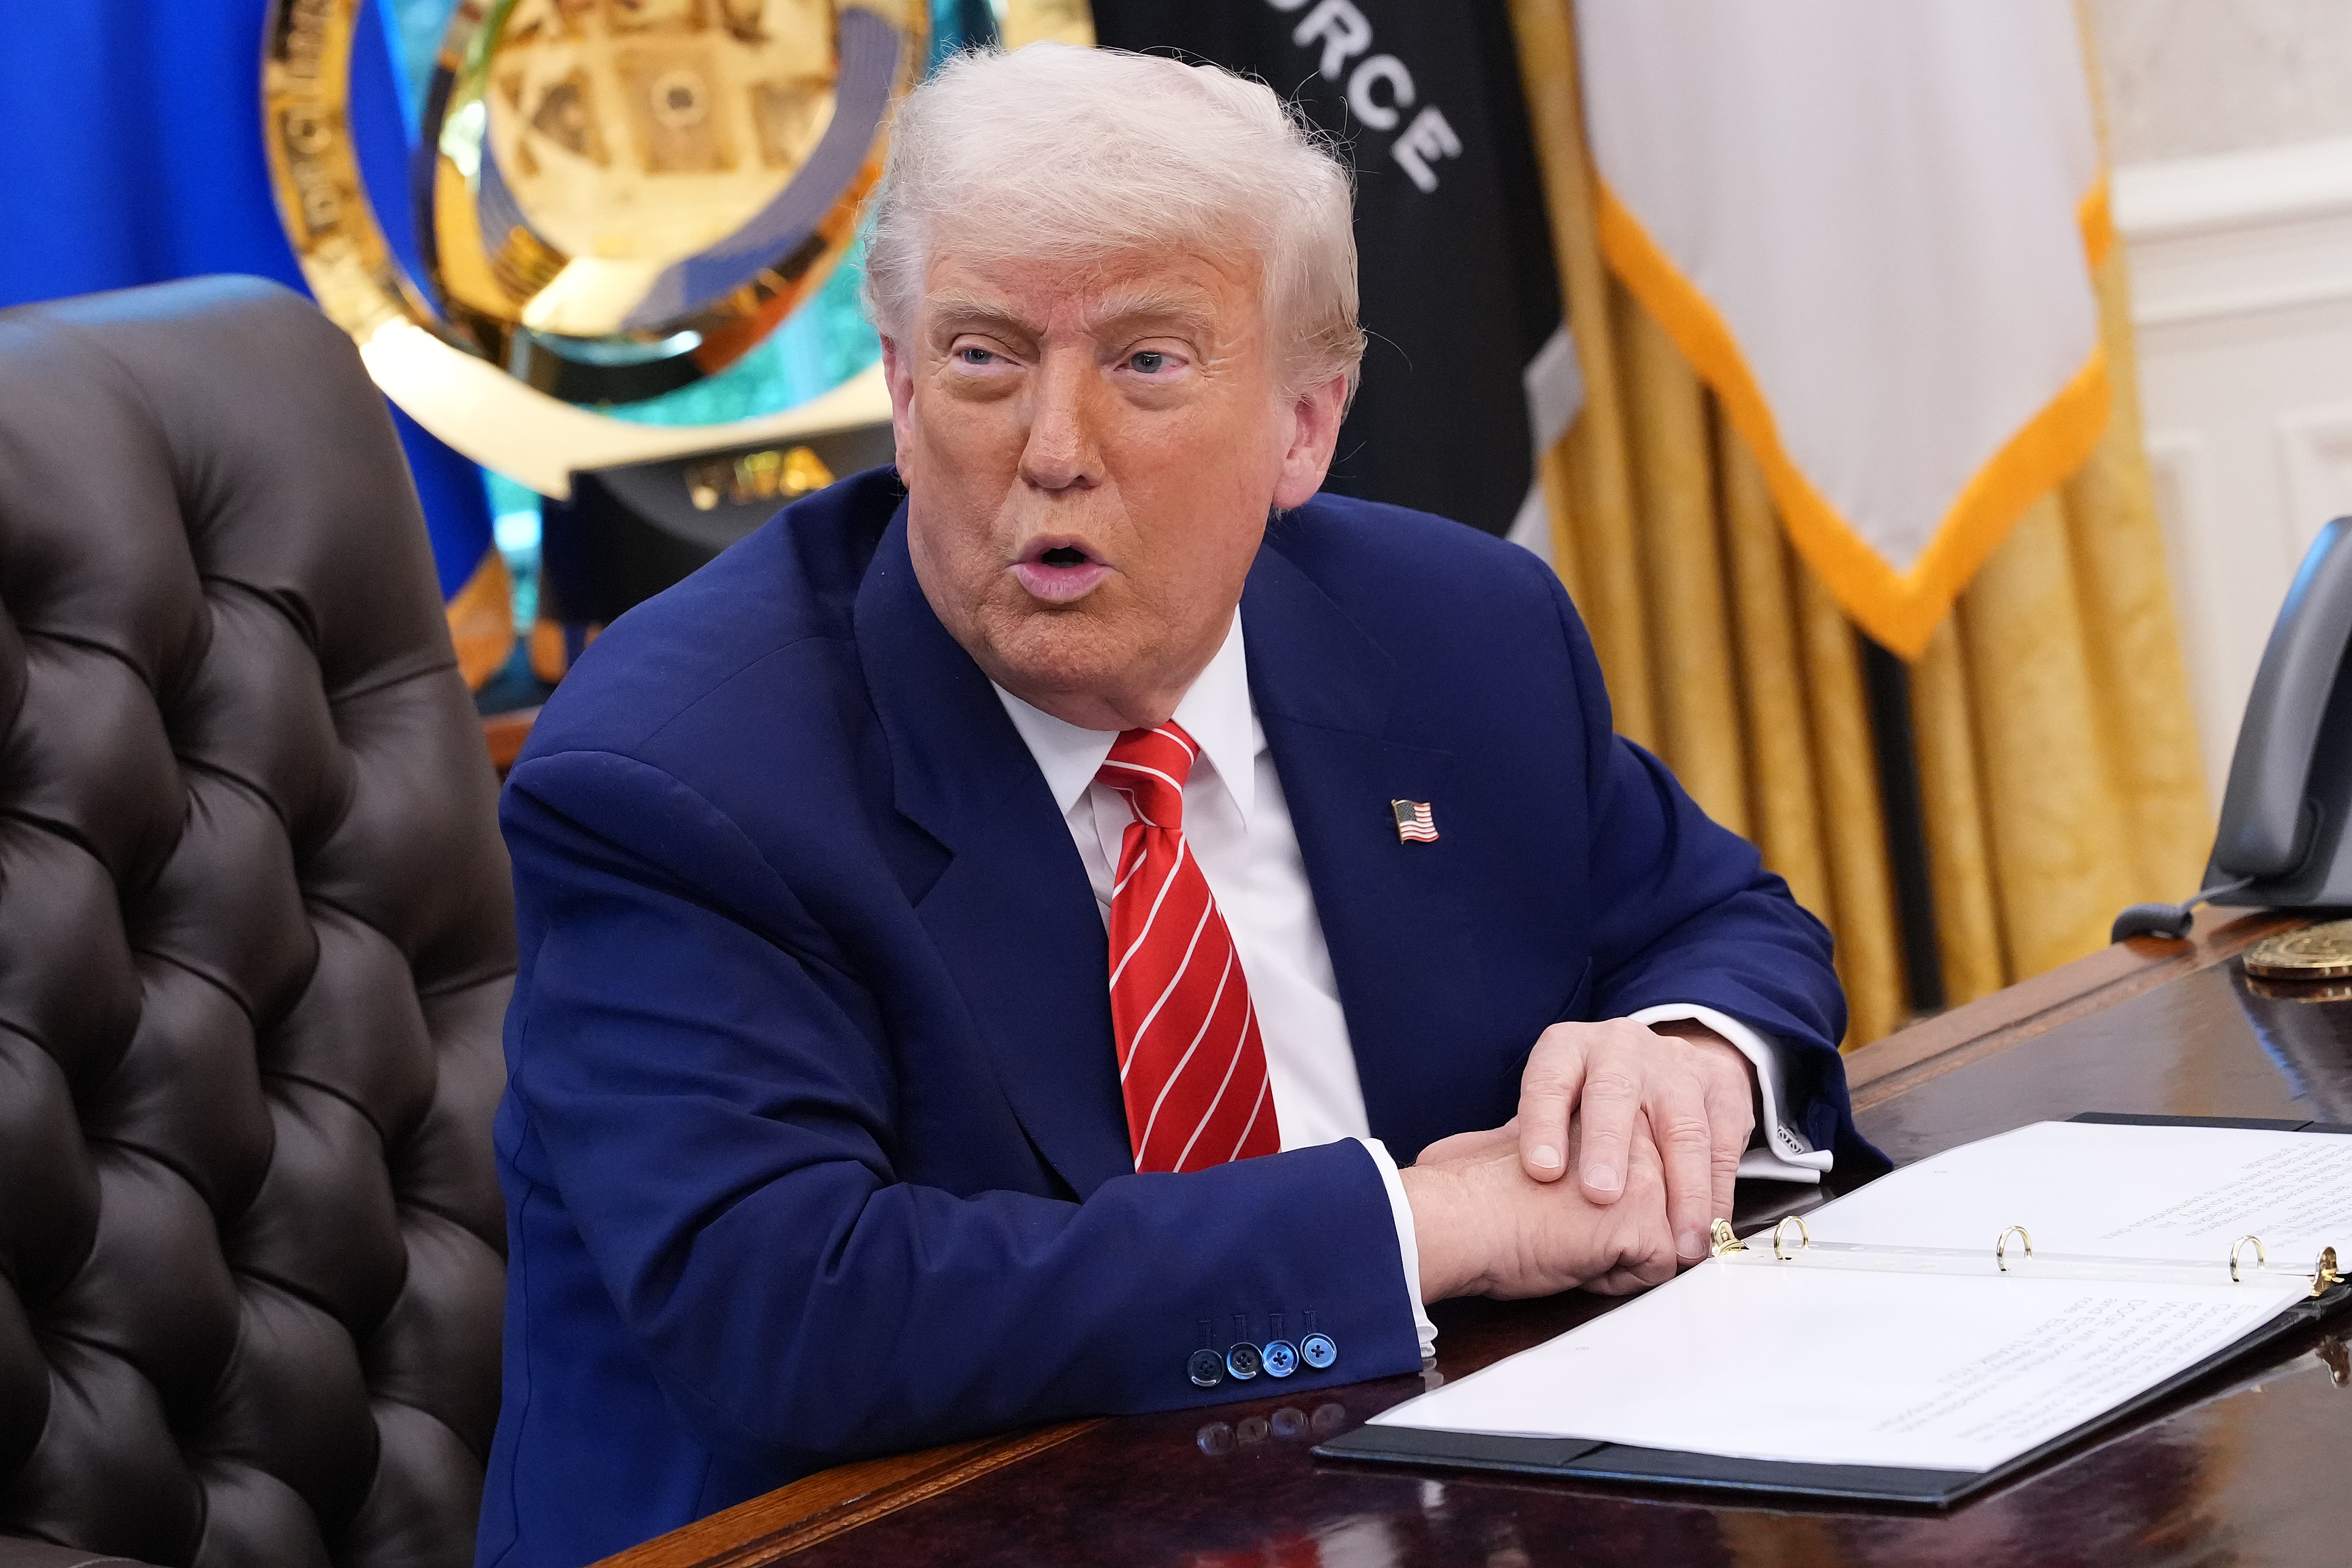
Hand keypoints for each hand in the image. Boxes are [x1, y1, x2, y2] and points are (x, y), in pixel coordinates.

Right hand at [1401, 1116, 1677, 1298]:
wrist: (1454, 1216)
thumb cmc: (1472, 1192)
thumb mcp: (1528, 1145)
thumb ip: (1565, 1143)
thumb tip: (1572, 1165)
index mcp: (1601, 1111)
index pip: (1639, 1175)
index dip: (1602, 1208)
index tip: (1559, 1210)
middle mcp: (1632, 1132)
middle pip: (1659, 1207)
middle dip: (1618, 1233)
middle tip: (1560, 1227)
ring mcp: (1644, 1173)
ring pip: (1662, 1238)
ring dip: (1616, 1256)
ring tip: (1562, 1239)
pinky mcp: (1643, 1215)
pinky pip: (1656, 1270)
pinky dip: (1614, 1280)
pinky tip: (1571, 1256)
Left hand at [1513, 1018, 1756, 1263]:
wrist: (1656, 1063)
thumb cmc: (1590, 1101)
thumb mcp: (1555, 1104)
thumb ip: (1539, 1142)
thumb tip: (1517, 1201)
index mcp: (1568, 1049)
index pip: (1549, 1080)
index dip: (1543, 1124)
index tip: (1541, 1172)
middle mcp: (1621, 1048)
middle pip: (1613, 1092)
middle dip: (1608, 1145)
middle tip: (1601, 1196)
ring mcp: (1674, 1063)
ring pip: (1681, 1125)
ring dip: (1682, 1189)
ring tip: (1676, 1242)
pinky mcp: (1721, 1084)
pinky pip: (1723, 1142)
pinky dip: (1718, 1191)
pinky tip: (1710, 1227)